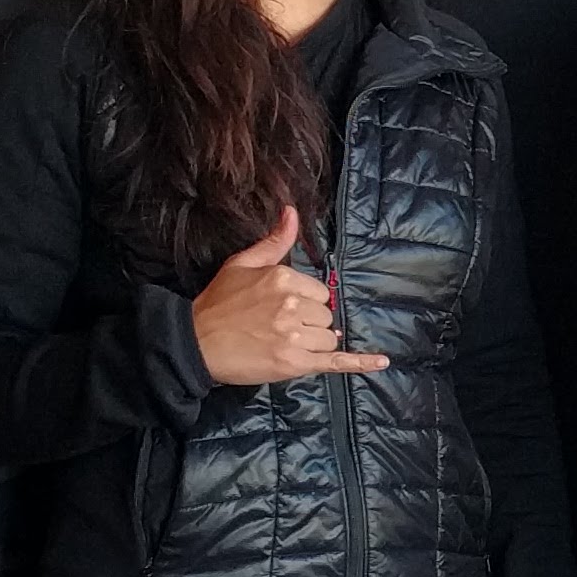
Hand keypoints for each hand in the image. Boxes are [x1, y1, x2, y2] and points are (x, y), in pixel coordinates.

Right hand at [190, 208, 384, 386]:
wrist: (195, 343)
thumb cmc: (217, 303)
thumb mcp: (242, 264)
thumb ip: (274, 241)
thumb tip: (292, 212)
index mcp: (283, 279)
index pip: (319, 292)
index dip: (304, 302)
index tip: (281, 309)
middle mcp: (292, 305)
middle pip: (326, 315)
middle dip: (310, 322)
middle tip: (279, 327)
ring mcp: (295, 336)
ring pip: (329, 338)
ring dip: (315, 342)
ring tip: (285, 343)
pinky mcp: (294, 363)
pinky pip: (335, 362)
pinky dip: (359, 363)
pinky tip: (381, 363)